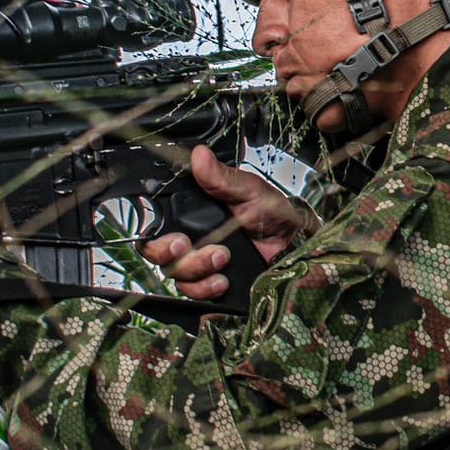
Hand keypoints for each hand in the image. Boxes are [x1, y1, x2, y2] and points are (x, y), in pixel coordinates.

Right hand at [138, 145, 312, 300]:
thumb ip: (221, 178)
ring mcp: (199, 264)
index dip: (155, 238)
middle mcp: (191, 240)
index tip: (175, 238)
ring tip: (223, 257)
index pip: (155, 228)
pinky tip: (223, 280)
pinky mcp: (211, 283)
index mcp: (192, 214)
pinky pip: (194, 294)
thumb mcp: (248, 190)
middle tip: (187, 246)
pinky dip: (206, 289)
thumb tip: (200, 155)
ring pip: (176, 276)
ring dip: (196, 269)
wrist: (295, 243)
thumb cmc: (272, 212)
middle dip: (169, 255)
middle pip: (158, 256)